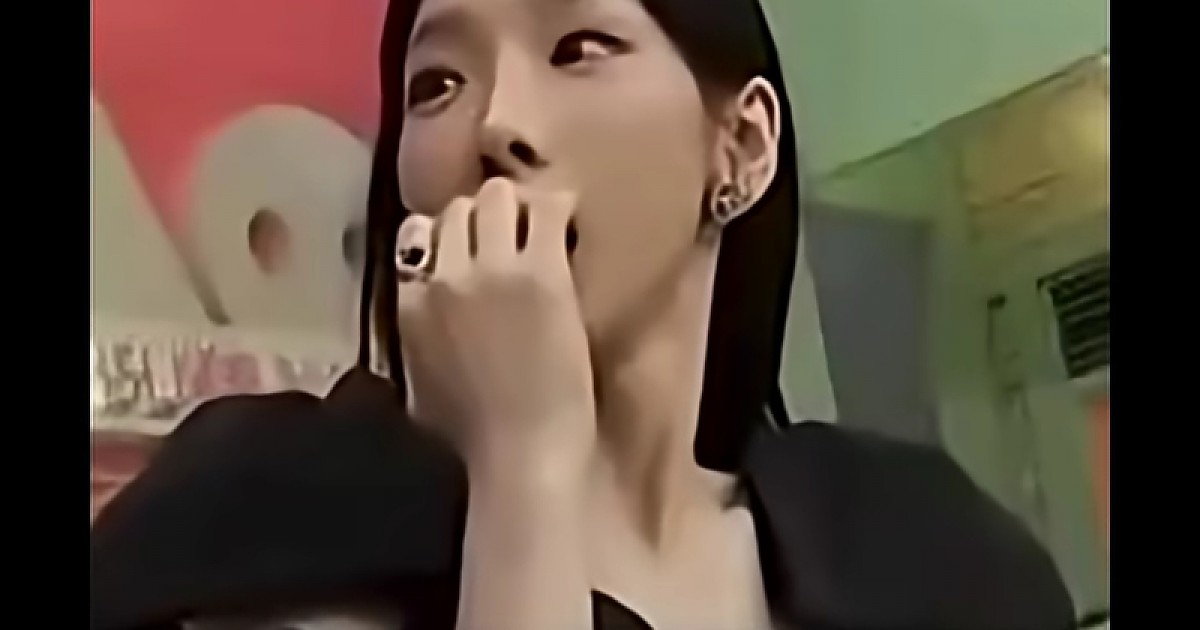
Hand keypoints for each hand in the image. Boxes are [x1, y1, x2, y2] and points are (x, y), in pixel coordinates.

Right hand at [395, 177, 595, 480]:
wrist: (522, 453)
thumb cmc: (474, 437)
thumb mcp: (419, 383)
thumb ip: (417, 335)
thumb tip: (425, 310)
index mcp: (408, 304)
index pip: (416, 237)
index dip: (448, 239)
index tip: (471, 249)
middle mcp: (443, 276)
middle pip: (457, 210)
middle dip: (483, 219)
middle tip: (513, 236)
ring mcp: (493, 270)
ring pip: (496, 197)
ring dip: (518, 208)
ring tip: (541, 227)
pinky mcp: (542, 272)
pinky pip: (547, 210)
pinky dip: (559, 208)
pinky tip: (569, 219)